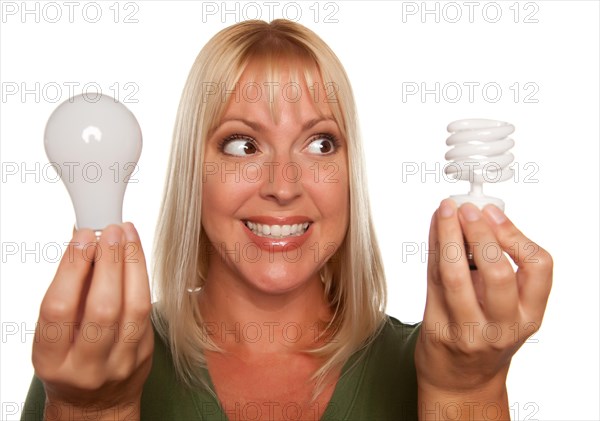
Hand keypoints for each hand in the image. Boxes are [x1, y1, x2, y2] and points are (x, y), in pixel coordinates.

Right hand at [32, 223, 153, 420]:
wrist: (94, 403)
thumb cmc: (68, 357)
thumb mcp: (54, 334)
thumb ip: (67, 293)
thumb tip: (84, 241)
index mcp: (53, 359)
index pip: (60, 309)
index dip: (72, 268)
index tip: (82, 237)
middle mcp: (87, 366)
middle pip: (104, 308)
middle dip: (110, 262)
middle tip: (111, 231)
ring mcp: (121, 363)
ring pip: (135, 309)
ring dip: (133, 265)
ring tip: (128, 235)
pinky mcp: (145, 355)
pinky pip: (148, 312)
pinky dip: (142, 278)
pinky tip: (136, 256)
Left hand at [415, 199, 551, 418]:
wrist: (462, 379)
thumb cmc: (487, 333)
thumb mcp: (509, 308)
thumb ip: (499, 265)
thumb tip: (480, 213)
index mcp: (529, 315)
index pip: (539, 268)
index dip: (515, 235)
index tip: (492, 213)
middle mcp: (503, 326)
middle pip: (498, 273)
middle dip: (480, 233)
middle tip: (466, 208)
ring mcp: (469, 331)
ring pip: (456, 276)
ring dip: (448, 236)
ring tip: (444, 211)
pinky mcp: (438, 330)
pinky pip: (433, 281)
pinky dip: (433, 250)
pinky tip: (433, 230)